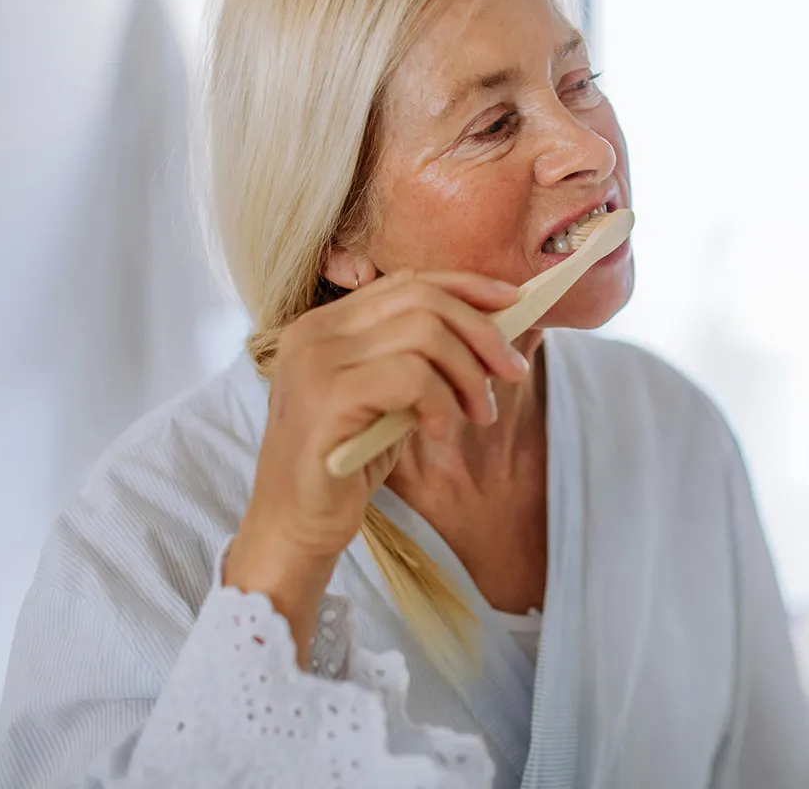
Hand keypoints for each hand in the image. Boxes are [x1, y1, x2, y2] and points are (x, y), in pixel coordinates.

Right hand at [224, 269, 526, 661]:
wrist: (294, 526)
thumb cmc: (347, 463)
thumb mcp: (390, 397)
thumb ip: (420, 359)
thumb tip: (492, 331)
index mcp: (326, 324)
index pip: (407, 282)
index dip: (467, 286)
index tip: (514, 305)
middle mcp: (315, 332)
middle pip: (422, 299)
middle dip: (482, 332)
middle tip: (512, 373)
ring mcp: (316, 361)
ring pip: (424, 331)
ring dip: (467, 373)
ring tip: (478, 414)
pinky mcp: (329, 397)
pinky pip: (412, 375)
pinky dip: (441, 401)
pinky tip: (439, 432)